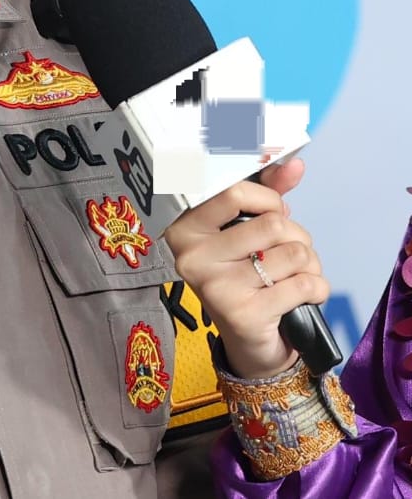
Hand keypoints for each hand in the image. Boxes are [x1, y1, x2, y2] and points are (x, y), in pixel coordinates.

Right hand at [162, 159, 328, 378]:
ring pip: (294, 253)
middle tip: (288, 252)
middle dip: (297, 237)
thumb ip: (268, 193)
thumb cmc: (248, 273)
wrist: (250, 340)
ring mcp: (214, 286)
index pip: (234, 191)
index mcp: (185, 227)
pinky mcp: (243, 314)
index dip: (269, 199)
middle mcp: (191, 255)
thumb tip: (295, 162)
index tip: (273, 212)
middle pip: (273, 224)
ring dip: (310, 265)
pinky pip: (304, 284)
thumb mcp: (251, 230)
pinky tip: (305, 296)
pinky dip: (318, 288)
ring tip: (295, 275)